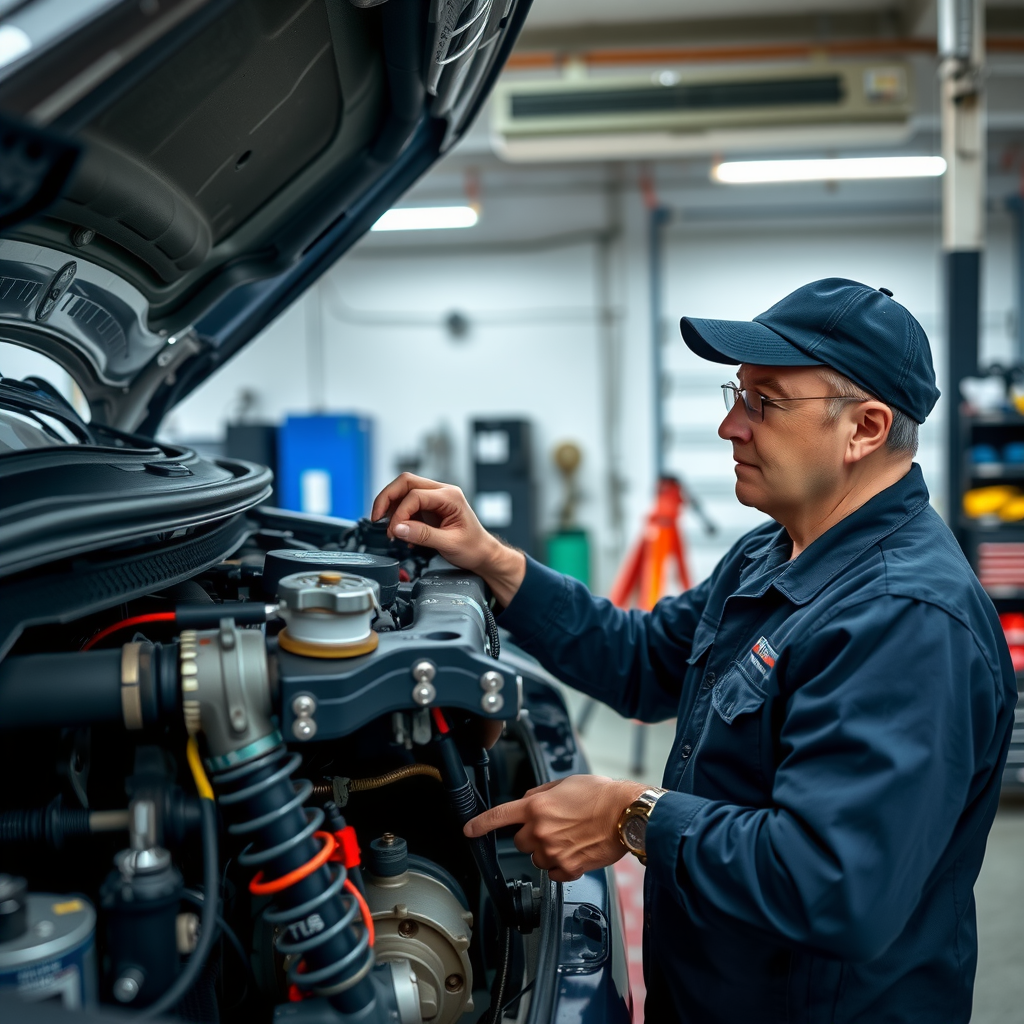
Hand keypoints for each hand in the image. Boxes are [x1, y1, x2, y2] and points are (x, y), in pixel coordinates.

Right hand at [370, 473, 525, 606]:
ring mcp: (435, 498)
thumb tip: (398, 528)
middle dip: (387, 498)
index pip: (415, 495)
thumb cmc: (473, 548)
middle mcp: (442, 492)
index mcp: (450, 497)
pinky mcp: (429, 507)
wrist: (483, 553)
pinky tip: (401, 533)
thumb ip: (423, 535)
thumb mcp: (449, 544)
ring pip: (404, 490)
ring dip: (391, 507)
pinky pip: (407, 504)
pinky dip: (398, 516)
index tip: (394, 531)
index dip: (400, 512)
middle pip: (405, 482)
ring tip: (389, 529)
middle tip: (376, 518)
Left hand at [464, 775, 647, 882]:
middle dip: (531, 835)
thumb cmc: (601, 795)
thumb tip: (527, 802)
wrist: (626, 814)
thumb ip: (540, 794)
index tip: (469, 830)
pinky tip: (576, 851)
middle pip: (520, 841)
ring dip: (547, 850)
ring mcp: (554, 852)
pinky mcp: (569, 868)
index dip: (480, 825)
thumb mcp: (565, 784)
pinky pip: (554, 873)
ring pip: (537, 858)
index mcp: (536, 807)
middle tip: (554, 826)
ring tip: (570, 837)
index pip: (499, 817)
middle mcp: (541, 831)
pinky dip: (561, 865)